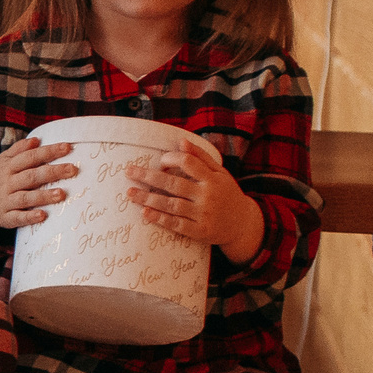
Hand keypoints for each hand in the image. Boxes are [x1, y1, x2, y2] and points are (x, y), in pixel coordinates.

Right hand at [0, 139, 75, 228]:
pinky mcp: (5, 217)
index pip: (30, 157)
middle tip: (72, 169)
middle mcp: (7, 183)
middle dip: (52, 172)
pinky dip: (29, 217)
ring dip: (43, 196)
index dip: (48, 152)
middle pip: (31, 176)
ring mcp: (6, 201)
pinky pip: (17, 217)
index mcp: (9, 166)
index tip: (67, 148)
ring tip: (62, 194)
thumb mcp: (4, 161)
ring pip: (26, 197)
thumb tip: (36, 140)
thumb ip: (19, 149)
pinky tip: (42, 215)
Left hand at [127, 142, 265, 261]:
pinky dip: (160, 219)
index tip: (159, 162)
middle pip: (173, 184)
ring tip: (130, 192)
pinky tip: (144, 213)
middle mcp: (208, 196)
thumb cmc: (227, 194)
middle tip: (129, 171)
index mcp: (212, 179)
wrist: (244, 224)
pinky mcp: (200, 231)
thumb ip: (201, 157)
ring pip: (171, 204)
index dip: (170, 159)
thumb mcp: (220, 173)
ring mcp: (203, 215)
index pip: (187, 163)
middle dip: (148, 177)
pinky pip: (176, 224)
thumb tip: (181, 141)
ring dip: (148, 199)